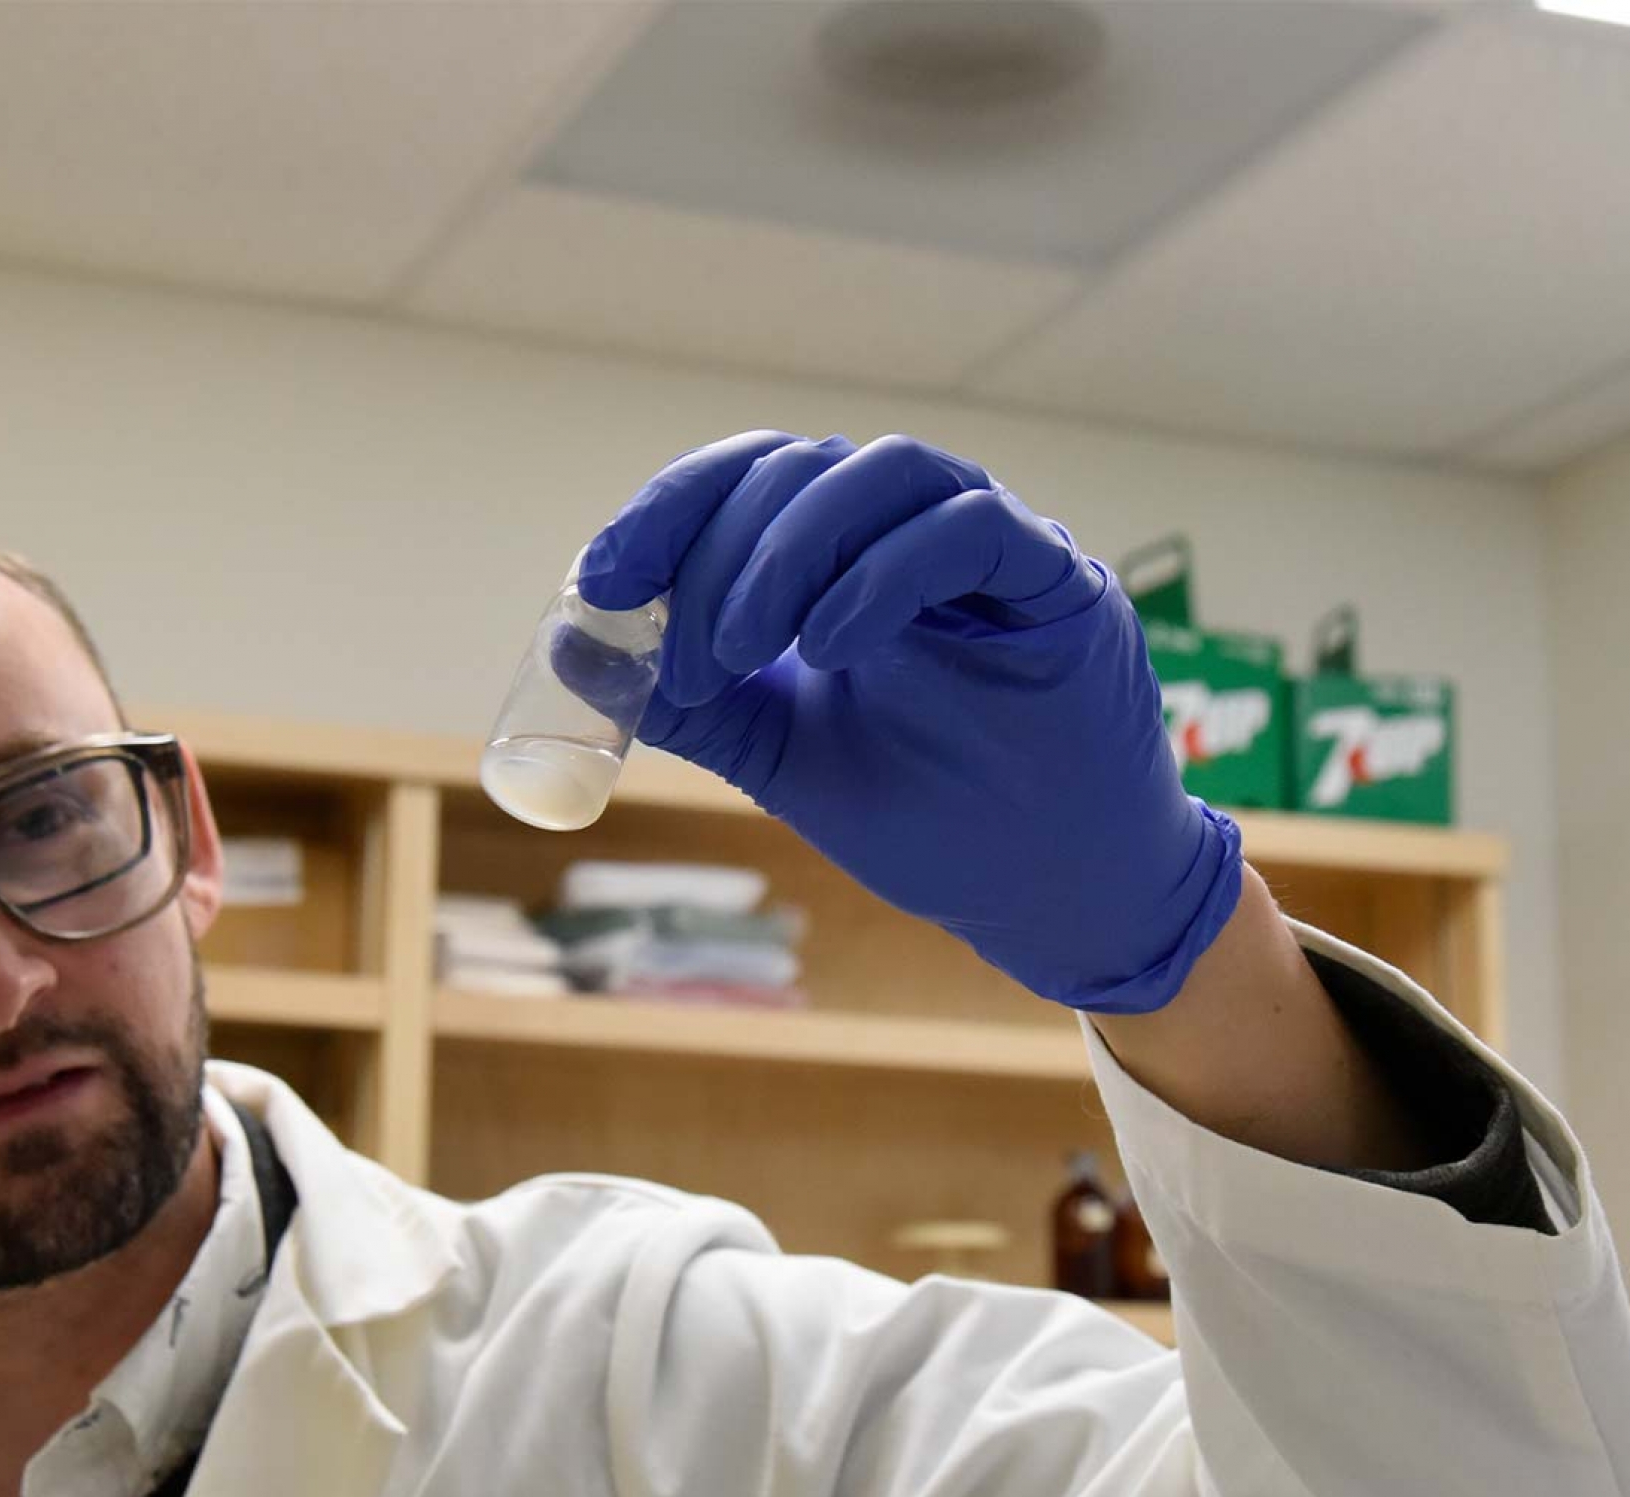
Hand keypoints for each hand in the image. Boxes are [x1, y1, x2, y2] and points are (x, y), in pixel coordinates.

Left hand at [576, 430, 1243, 1013]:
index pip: (749, 481)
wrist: (1047, 898)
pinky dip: (880, 574)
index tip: (604, 583)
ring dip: (788, 550)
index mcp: (847, 556)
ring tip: (741, 651)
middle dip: (717, 550)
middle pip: (800, 466)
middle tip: (684, 652)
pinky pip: (967, 528)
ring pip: (879, 471)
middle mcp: (915, 530)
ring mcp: (992, 548)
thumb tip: (571, 650)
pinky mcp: (1058, 584)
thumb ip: (687, 701)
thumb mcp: (777, 755)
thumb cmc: (930, 817)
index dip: (669, 514)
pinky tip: (827, 649)